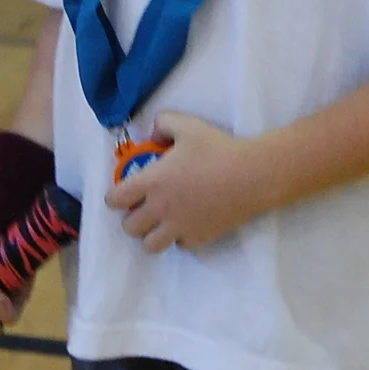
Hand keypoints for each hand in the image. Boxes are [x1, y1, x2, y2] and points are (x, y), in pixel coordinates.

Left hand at [101, 111, 267, 252]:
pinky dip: (179, 237)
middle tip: (144, 206)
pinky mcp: (198, 239)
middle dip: (132, 217)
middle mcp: (160, 209)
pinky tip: (189, 223)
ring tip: (162, 222)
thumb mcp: (187, 125)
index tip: (122, 194)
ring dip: (151, 234)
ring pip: (150, 245)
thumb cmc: (218, 149)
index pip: (116, 200)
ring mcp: (179, 227)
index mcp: (152, 182)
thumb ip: (162, 124)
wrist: (253, 176)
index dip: (115, 197)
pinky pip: (179, 245)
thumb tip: (151, 135)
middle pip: (129, 227)